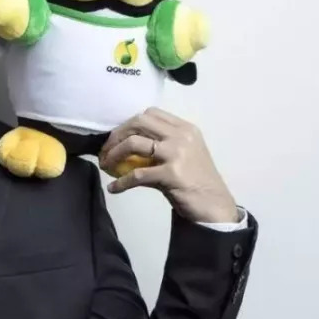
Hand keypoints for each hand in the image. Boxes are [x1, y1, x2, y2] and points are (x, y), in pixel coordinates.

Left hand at [98, 108, 239, 223]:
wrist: (213, 205)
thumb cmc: (194, 180)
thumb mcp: (182, 154)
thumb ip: (162, 143)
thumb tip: (125, 142)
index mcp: (185, 128)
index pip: (150, 113)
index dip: (128, 124)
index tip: (117, 137)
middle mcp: (181, 136)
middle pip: (139, 122)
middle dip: (117, 135)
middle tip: (105, 151)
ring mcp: (177, 153)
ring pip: (133, 143)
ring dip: (113, 154)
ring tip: (105, 165)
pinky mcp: (171, 173)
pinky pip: (136, 175)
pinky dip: (121, 182)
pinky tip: (114, 188)